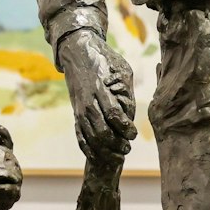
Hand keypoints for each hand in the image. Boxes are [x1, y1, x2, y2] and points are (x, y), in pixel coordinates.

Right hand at [57, 31, 136, 158]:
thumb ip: (127, 90)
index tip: (133, 134)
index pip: (112, 114)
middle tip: (128, 148)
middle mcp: (87, 101)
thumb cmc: (105, 60)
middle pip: (100, 130)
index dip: (124, 128)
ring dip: (104, 151)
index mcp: (100, 89)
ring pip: (90, 137)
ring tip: (119, 156)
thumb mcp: (122, 69)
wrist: (77, 52)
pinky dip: (88, 149)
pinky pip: (79, 136)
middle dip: (115, 144)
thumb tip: (131, 111)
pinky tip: (97, 157)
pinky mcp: (75, 114)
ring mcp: (79, 109)